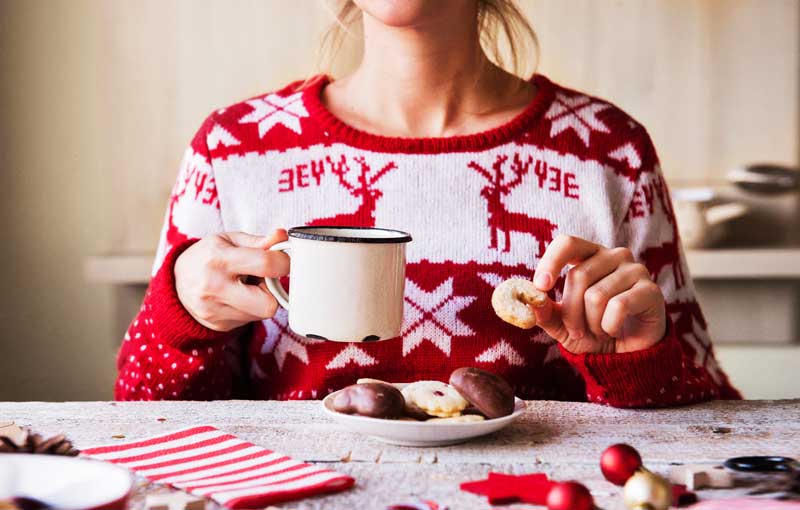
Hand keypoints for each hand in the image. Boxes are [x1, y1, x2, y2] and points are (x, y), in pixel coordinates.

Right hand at [175, 230, 289, 330]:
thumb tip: (282, 237)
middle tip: (265, 280)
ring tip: (246, 287)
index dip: (284, 262)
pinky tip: (238, 297)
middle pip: (269, 304)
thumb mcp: (228, 240)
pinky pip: (250, 320)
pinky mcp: (219, 325)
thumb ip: (257, 241)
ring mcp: (215, 311)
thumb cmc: (207, 257)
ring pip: (262, 313)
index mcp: (219, 259)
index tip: (283, 260)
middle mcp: (215, 288)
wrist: (175, 284)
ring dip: (262, 299)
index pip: (266, 264)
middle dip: (274, 291)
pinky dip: (251, 309)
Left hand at [532, 235, 665, 353]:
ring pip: (597, 295)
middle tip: (577, 330)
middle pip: (579, 276)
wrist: (627, 355)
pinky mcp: (651, 290)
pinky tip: (614, 330)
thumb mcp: (562, 326)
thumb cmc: (593, 332)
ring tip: (600, 330)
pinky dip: (609, 326)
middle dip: (571, 312)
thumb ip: (546, 313)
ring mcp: (635, 270)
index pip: (568, 243)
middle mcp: (614, 255)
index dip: (551, 262)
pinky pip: (618, 306)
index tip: (540, 286)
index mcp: (589, 256)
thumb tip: (531, 302)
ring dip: (592, 323)